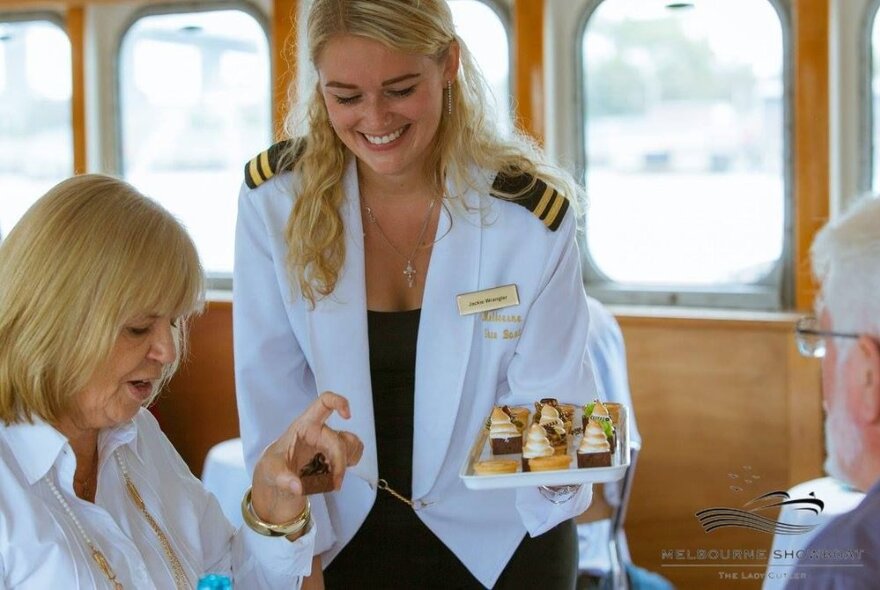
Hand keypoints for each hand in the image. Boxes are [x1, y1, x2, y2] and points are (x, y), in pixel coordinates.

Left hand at [250, 391, 363, 524]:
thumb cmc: (273, 466)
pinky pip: (354, 451)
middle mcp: (320, 430)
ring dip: (346, 462)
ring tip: (333, 479)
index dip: (338, 402)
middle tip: (334, 483)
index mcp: (304, 425)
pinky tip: (338, 473)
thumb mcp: (270, 471)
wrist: (277, 478)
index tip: (347, 416)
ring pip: (351, 444)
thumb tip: (298, 487)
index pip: (324, 402)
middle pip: (338, 440)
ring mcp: (329, 442)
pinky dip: (351, 462)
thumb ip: (283, 479)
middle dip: (339, 464)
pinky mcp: (335, 453)